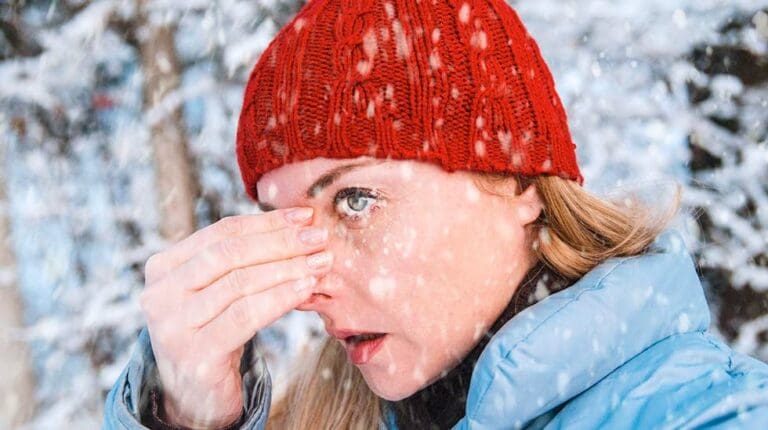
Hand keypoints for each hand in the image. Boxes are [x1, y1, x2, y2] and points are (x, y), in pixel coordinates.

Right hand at [139, 207, 330, 427]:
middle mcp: (159, 294)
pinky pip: (245, 316)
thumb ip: (240, 260)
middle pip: (229, 254)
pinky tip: (306, 288)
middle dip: (279, 242)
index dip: (266, 222)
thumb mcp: (218, 291)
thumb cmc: (215, 333)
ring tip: (320, 261)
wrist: (196, 397)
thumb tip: (297, 224)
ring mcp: (174, 326)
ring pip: (240, 283)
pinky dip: (280, 297)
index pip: (220, 233)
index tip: (304, 216)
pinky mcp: (196, 354)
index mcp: (163, 268)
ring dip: (287, 268)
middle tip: (317, 237)